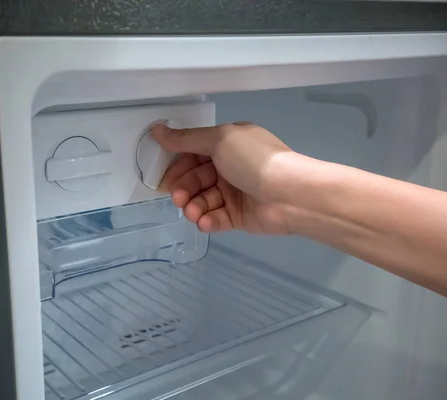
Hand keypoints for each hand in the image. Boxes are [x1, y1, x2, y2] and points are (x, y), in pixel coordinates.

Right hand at [152, 122, 292, 233]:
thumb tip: (157, 130)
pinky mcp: (238, 216)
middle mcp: (230, 167)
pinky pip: (216, 218)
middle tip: (178, 198)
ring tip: (193, 212)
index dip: (178, 165)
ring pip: (203, 200)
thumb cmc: (253, 161)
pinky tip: (204, 222)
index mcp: (227, 145)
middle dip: (184, 189)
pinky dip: (207, 220)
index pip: (194, 154)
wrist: (289, 195)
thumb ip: (186, 139)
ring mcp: (235, 193)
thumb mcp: (219, 140)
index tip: (164, 177)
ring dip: (194, 207)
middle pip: (196, 179)